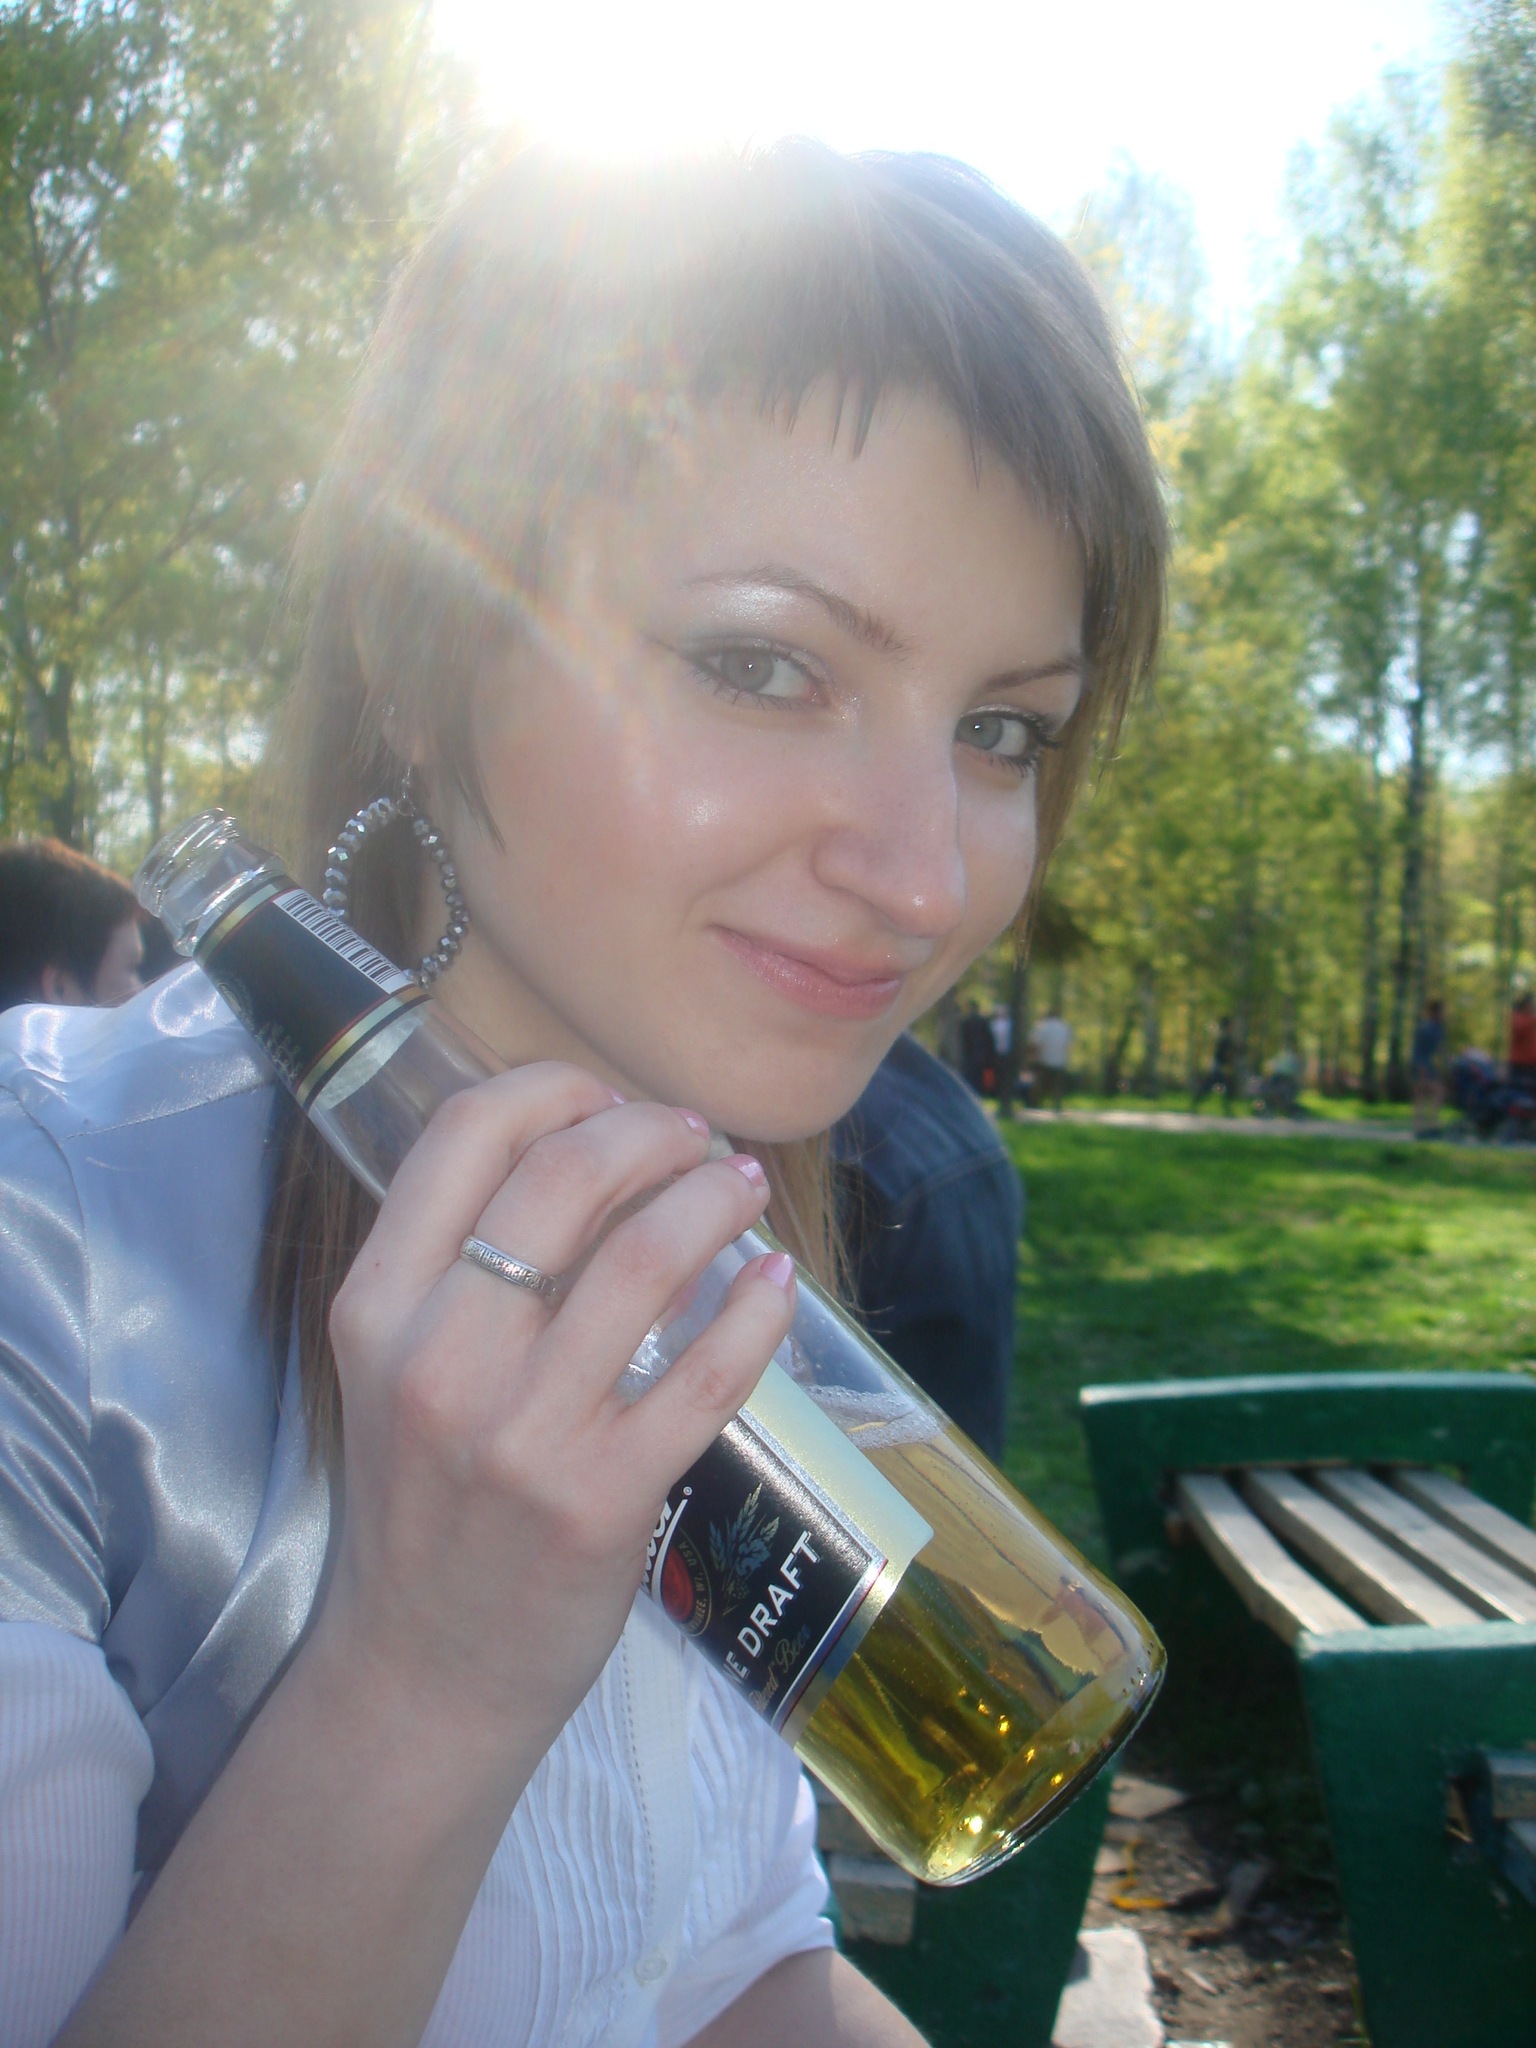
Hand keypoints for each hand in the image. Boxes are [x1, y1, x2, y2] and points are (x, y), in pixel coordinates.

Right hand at [312, 1062, 796, 1770]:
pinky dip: (755, 1314)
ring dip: (715, 1201)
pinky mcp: (601, 1498)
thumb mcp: (395, 1372)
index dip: (553, 1086)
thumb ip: (459, 1269)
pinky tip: (776, 1284)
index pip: (462, 1134)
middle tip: (696, 1139)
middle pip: (564, 1176)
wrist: (421, 1675)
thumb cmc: (420, 1509)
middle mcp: (440, 1357)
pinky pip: (704, 1377)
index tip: (608, 1097)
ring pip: (644, 1260)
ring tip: (743, 1189)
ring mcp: (522, 1431)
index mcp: (377, 1307)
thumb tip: (589, 1156)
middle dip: (651, 1132)